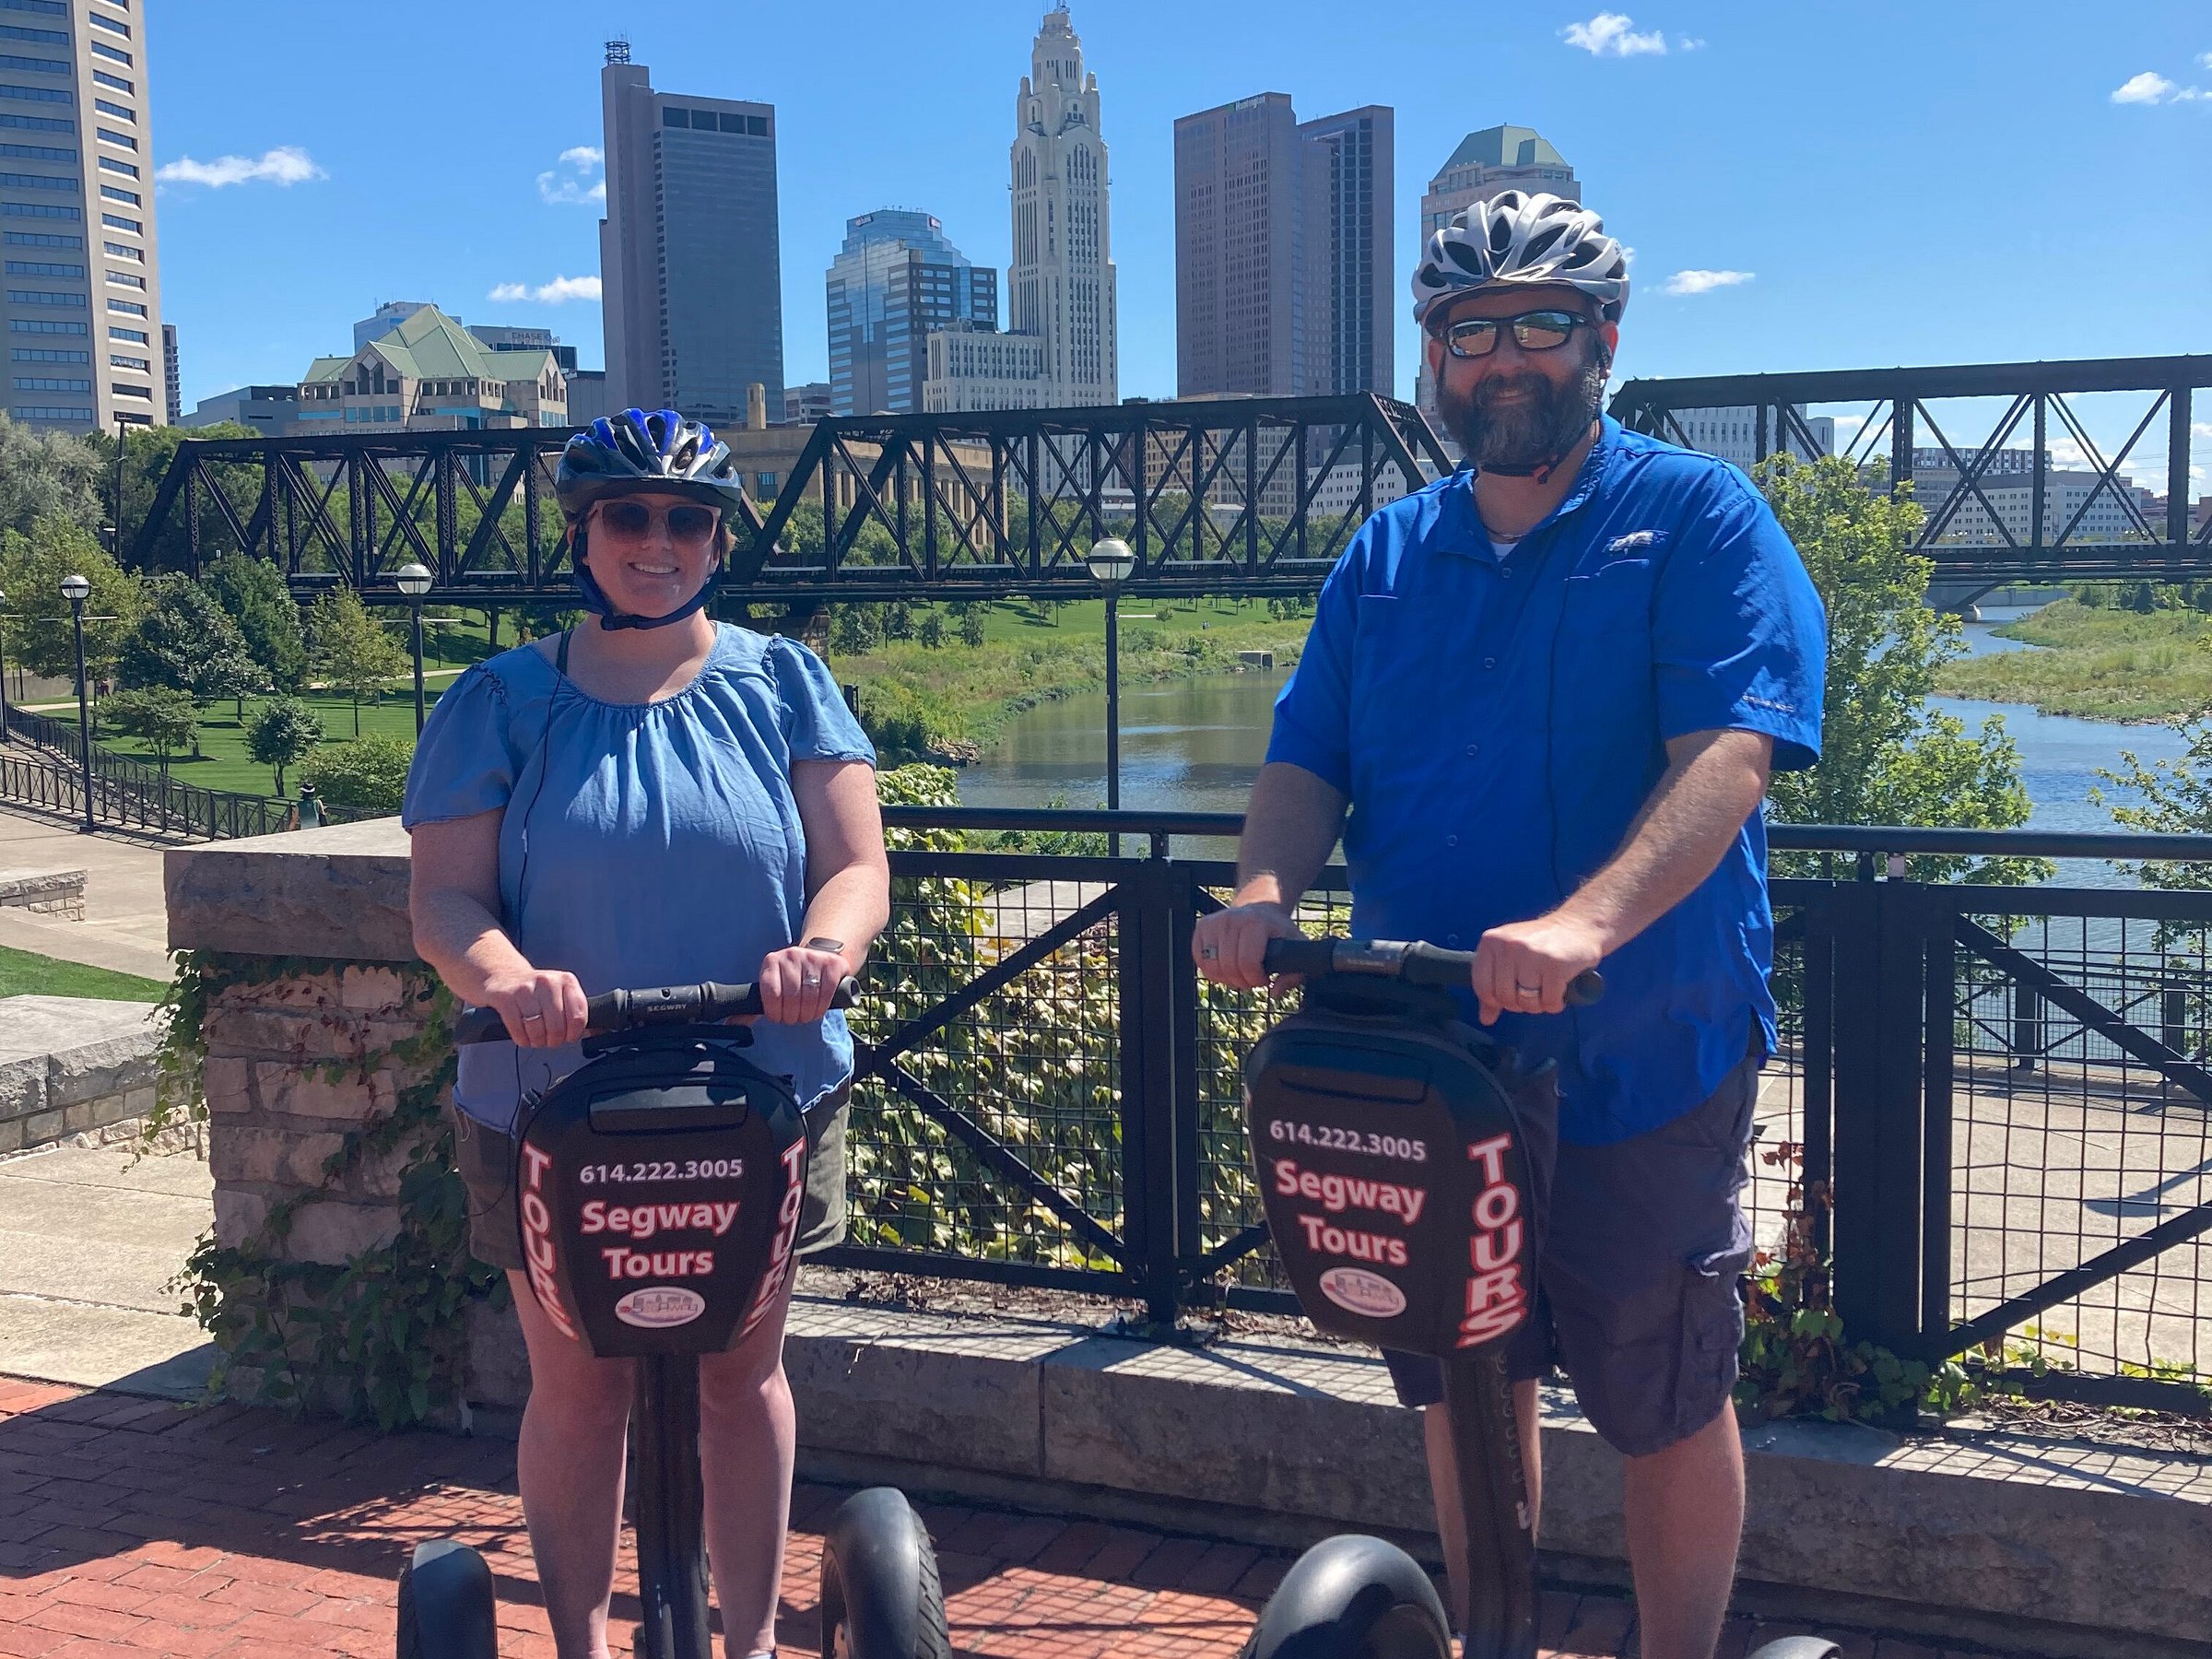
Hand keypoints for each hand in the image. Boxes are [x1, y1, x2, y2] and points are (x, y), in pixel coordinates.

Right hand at [479, 967, 587, 1047]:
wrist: (504, 974)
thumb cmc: (537, 989)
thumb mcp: (560, 992)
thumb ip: (575, 1010)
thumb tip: (592, 1033)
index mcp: (566, 980)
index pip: (578, 1016)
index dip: (574, 1034)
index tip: (569, 1037)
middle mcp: (547, 982)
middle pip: (557, 1027)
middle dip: (554, 1040)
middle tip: (550, 1040)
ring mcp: (525, 989)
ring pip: (537, 1030)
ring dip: (537, 1041)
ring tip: (536, 1037)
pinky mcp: (506, 999)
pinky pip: (518, 1031)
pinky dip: (522, 1039)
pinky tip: (523, 1035)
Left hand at [757, 943, 848, 1023]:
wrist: (822, 953)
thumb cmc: (793, 977)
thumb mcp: (774, 985)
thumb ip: (755, 1005)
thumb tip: (734, 1025)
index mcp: (772, 961)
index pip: (770, 992)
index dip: (774, 1011)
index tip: (777, 1018)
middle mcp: (791, 956)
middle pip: (791, 997)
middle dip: (791, 1015)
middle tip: (793, 1018)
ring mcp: (812, 958)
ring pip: (809, 997)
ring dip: (807, 1014)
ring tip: (805, 1016)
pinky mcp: (832, 964)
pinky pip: (826, 993)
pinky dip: (821, 1008)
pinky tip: (817, 1010)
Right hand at [1193, 900, 1300, 990]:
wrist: (1260, 908)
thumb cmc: (1277, 930)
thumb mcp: (1295, 947)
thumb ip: (1293, 974)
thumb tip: (1275, 992)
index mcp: (1255, 923)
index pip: (1247, 963)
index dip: (1255, 979)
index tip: (1264, 978)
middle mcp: (1231, 920)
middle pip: (1228, 967)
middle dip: (1241, 981)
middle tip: (1251, 977)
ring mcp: (1214, 922)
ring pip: (1211, 966)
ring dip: (1225, 978)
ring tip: (1238, 973)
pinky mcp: (1202, 927)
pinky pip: (1199, 960)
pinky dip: (1211, 970)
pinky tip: (1225, 966)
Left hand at [1472, 913, 1605, 1026]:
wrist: (1577, 924)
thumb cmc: (1540, 943)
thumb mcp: (1510, 956)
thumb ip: (1493, 985)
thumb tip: (1485, 1018)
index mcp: (1491, 941)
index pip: (1482, 986)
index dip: (1496, 1000)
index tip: (1511, 996)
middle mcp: (1509, 945)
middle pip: (1505, 997)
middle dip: (1520, 1004)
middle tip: (1533, 994)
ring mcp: (1532, 954)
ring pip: (1526, 1001)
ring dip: (1538, 1005)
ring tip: (1546, 993)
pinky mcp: (1555, 964)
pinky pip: (1549, 1001)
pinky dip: (1554, 1004)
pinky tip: (1559, 993)